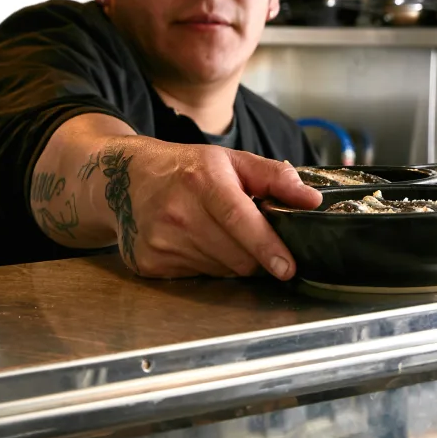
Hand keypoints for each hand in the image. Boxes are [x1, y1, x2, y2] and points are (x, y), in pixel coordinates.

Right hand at [86, 138, 321, 279]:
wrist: (125, 180)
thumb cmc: (186, 169)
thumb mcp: (232, 160)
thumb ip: (276, 177)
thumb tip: (312, 200)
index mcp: (203, 180)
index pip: (240, 220)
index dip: (266, 246)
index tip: (287, 267)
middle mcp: (178, 212)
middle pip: (237, 256)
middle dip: (255, 254)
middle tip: (253, 238)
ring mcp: (160, 241)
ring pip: (220, 271)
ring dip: (231, 260)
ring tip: (218, 233)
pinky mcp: (149, 263)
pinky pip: (197, 277)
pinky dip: (206, 265)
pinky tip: (195, 242)